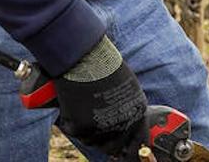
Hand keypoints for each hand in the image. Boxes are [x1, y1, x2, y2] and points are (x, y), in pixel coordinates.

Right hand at [52, 37, 146, 154]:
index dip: (130, 150)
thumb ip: (128, 108)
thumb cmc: (104, 65)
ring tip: (82, 107)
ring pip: (92, 141)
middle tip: (95, 132)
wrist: (84, 55)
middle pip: (114, 148)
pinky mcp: (82, 126)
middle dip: (104, 142)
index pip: (139, 142)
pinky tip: (71, 105)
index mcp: (138, 112)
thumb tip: (125, 126)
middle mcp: (123, 122)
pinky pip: (74, 132)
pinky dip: (70, 121)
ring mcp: (102, 127)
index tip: (123, 153)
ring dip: (86, 129)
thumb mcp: (127, 86)